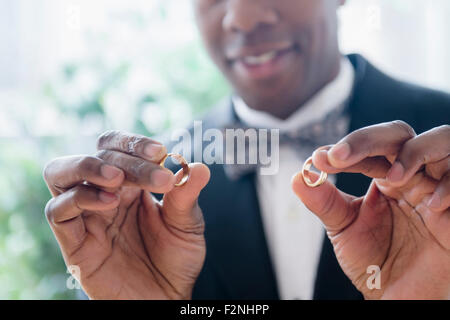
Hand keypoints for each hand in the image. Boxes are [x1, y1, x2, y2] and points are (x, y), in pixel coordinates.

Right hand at [43, 131, 209, 298]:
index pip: (118, 146)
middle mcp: (105, 193)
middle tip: (156, 176)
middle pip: (97, 155)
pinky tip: (110, 203)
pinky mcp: (73, 240)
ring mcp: (86, 215)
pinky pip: (58, 210)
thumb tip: (200, 166)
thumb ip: (187, 195)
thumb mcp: (187, 224)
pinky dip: (80, 198)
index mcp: (130, 184)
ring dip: (88, 166)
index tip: (160, 151)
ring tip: (118, 177)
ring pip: (60, 172)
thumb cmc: (175, 260)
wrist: (165, 299)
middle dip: (125, 158)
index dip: (134, 143)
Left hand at [292, 121, 449, 298]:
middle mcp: (410, 175)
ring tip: (393, 178)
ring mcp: (437, 187)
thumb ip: (323, 202)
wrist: (397, 295)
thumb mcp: (343, 228)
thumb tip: (298, 176)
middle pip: (398, 133)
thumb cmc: (373, 260)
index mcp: (382, 176)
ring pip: (441, 140)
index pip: (367, 147)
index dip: (346, 147)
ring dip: (415, 152)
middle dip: (368, 139)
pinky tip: (431, 207)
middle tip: (340, 156)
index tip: (320, 159)